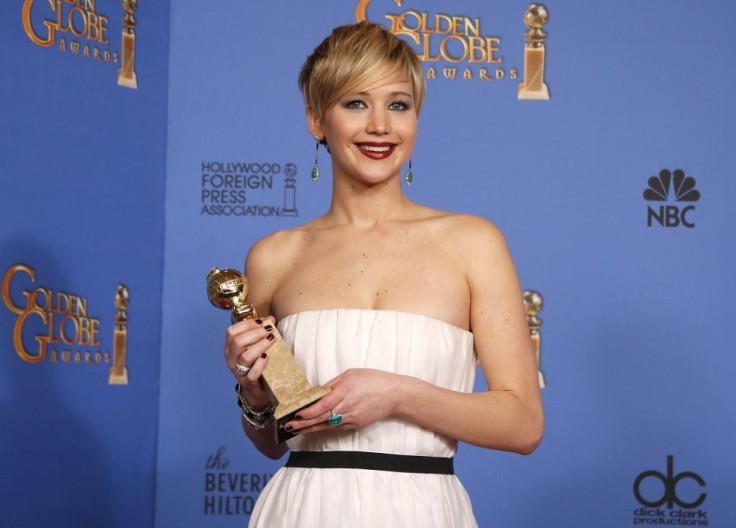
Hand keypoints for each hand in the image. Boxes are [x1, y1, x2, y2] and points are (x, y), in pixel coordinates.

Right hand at [223, 317, 275, 407]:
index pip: (232, 332)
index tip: (262, 322)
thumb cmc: (256, 363)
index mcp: (230, 348)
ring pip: (245, 357)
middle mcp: (231, 359)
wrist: (259, 388)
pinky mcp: (248, 382)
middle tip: (269, 330)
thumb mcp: (255, 346)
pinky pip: (252, 373)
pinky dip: (260, 363)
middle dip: (255, 333)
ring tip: (272, 339)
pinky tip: (267, 357)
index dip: (247, 324)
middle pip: (238, 342)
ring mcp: (238, 371)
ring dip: (260, 346)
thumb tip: (270, 319)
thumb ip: (261, 332)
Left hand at [284, 369, 399, 433]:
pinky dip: (325, 427)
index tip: (295, 414)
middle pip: (321, 418)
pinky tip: (316, 427)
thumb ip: (333, 384)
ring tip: (298, 429)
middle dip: (304, 423)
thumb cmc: (373, 380)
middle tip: (290, 426)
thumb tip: (318, 392)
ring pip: (327, 424)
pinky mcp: (356, 424)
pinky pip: (337, 425)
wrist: (394, 394)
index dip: (307, 412)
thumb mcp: (350, 374)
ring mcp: (351, 418)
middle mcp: (346, 407)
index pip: (321, 405)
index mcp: (344, 391)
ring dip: (311, 427)